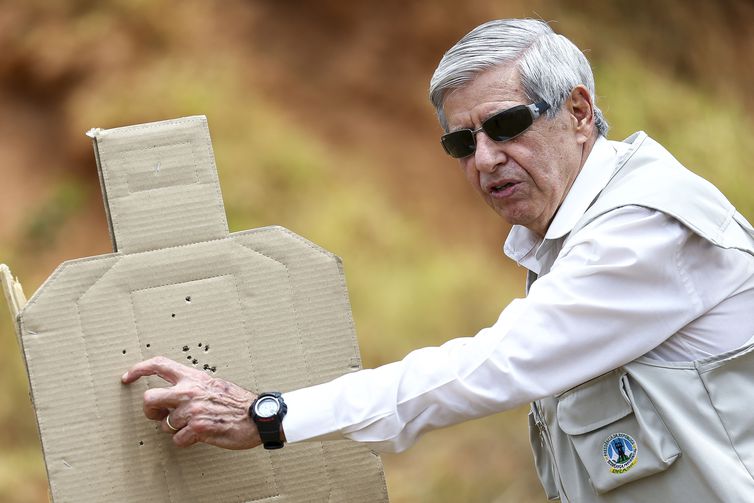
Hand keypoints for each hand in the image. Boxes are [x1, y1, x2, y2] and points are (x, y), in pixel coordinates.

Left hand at [122, 356, 259, 448]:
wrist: (257, 416)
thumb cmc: (237, 402)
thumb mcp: (213, 384)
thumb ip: (192, 386)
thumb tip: (171, 397)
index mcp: (193, 377)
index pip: (159, 365)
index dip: (138, 369)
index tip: (128, 377)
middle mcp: (189, 391)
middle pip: (149, 399)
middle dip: (150, 410)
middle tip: (159, 414)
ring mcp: (192, 410)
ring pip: (164, 425)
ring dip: (175, 429)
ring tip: (193, 425)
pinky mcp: (198, 429)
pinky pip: (177, 440)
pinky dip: (186, 441)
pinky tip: (200, 435)